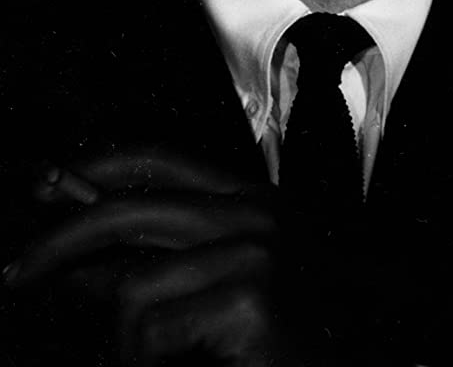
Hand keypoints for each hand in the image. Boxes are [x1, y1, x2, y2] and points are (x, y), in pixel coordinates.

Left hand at [4, 148, 296, 365]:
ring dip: (126, 339)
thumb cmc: (293, 331)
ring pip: (133, 285)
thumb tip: (83, 261)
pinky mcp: (249, 298)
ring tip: (155, 360)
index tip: (49, 183)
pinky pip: (152, 330)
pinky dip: (146, 359)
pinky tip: (183, 365)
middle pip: (128, 209)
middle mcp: (253, 211)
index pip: (158, 158)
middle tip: (17, 274)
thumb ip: (160, 261)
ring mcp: (254, 251)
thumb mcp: (221, 284)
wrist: (365, 356)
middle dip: (60, 243)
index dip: (96, 168)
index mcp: (249, 198)